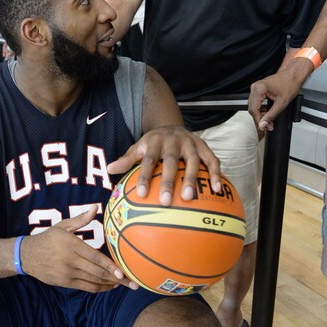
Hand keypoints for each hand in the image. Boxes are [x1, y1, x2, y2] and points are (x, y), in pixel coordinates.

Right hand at [20, 205, 136, 292]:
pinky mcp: (65, 283)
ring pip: (93, 282)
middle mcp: (70, 261)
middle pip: (97, 273)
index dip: (109, 267)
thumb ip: (81, 219)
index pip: (94, 258)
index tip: (122, 272)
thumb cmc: (48, 238)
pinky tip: (109, 286)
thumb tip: (96, 207)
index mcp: (71, 245)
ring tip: (123, 284)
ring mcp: (67, 274)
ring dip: (110, 285)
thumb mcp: (63, 226)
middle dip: (116, 279)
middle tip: (132, 283)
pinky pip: (86, 287)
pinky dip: (99, 288)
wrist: (27, 256)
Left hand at [107, 125, 221, 204]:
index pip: (148, 160)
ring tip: (189, 198)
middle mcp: (174, 140)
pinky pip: (212, 160)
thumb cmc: (153, 144)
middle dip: (168, 181)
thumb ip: (127, 160)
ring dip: (191, 179)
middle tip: (166, 201)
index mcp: (155, 141)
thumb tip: (110, 170)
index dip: (144, 176)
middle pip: (170, 161)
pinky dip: (215, 174)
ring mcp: (191, 142)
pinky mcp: (204, 146)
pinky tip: (217, 189)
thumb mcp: (139, 148)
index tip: (140, 194)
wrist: (172, 126)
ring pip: (192, 161)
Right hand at [249, 60, 311, 132]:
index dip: (258, 121)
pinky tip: (266, 114)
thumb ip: (271, 115)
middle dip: (259, 119)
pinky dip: (261, 110)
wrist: (293, 76)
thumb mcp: (281, 103)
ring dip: (260, 115)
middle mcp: (255, 87)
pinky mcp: (258, 89)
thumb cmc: (289, 84)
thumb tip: (263, 124)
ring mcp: (256, 88)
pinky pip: (256, 103)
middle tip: (267, 126)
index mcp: (259, 89)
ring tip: (268, 122)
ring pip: (253, 107)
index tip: (263, 128)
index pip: (254, 109)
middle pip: (252, 109)